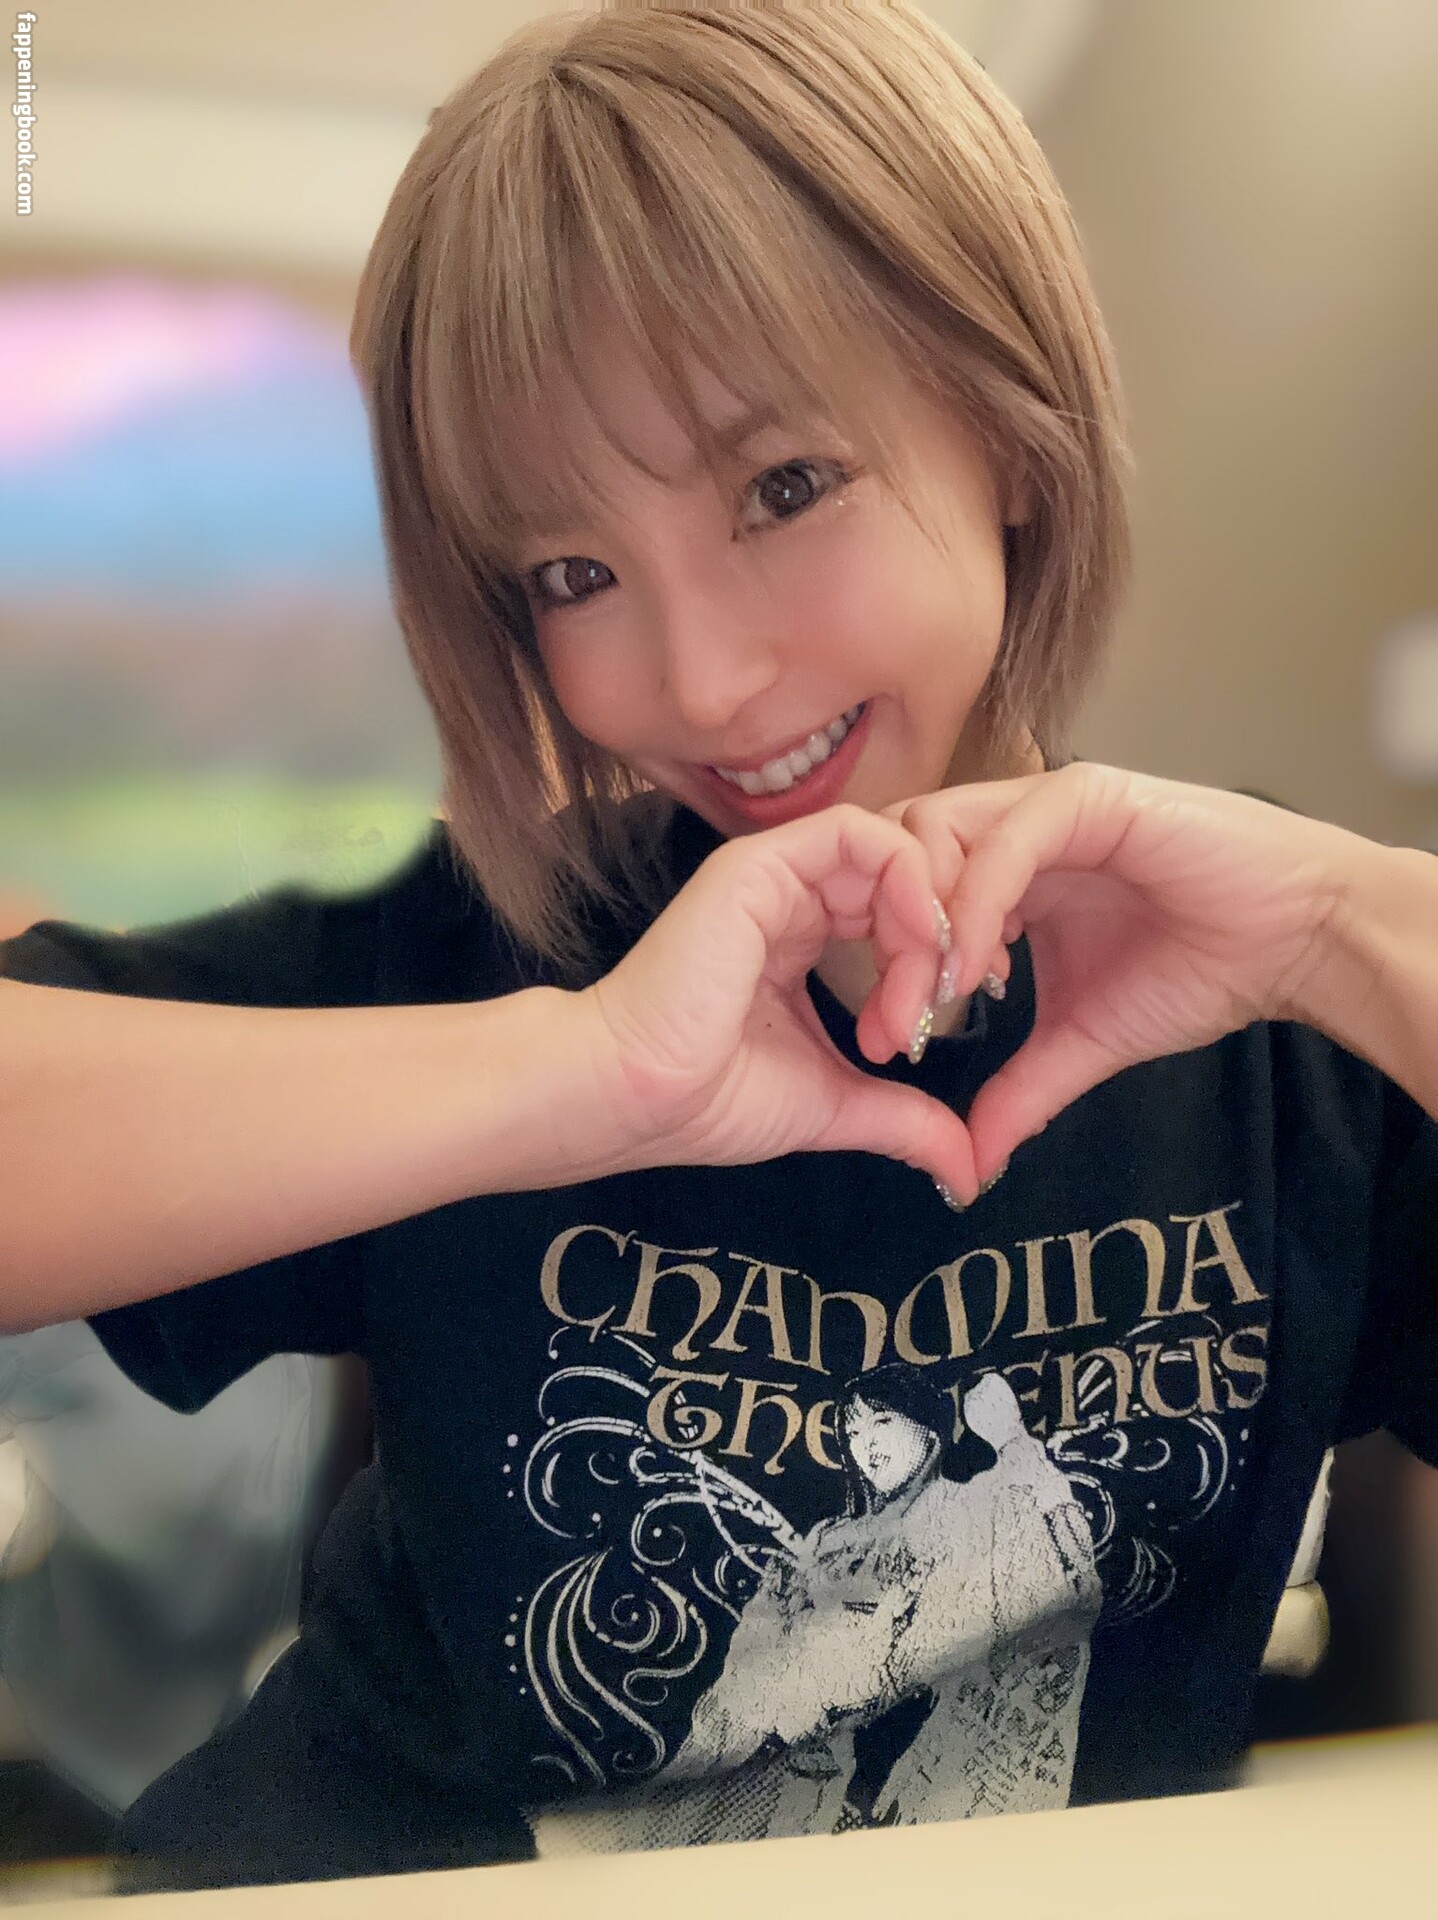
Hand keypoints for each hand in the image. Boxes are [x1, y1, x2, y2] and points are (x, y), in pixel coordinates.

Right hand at [579, 803, 976, 1199]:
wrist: (637, 1097)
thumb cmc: (710, 1101)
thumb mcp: (835, 1106)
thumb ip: (904, 1121)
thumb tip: (968, 1171)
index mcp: (798, 937)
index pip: (893, 908)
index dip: (937, 951)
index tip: (946, 1018)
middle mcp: (789, 897)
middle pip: (903, 878)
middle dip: (946, 936)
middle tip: (950, 1002)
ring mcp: (774, 875)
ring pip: (894, 852)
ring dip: (929, 921)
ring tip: (918, 998)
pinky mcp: (761, 866)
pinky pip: (860, 834)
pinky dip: (909, 882)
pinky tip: (912, 950)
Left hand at [884, 763, 1373, 1179]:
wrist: (1298, 942)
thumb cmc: (1200, 969)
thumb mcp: (1087, 1039)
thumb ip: (1021, 1089)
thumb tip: (968, 1164)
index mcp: (1004, 869)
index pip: (903, 891)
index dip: (882, 961)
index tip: (886, 1041)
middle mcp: (1014, 825)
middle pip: (899, 854)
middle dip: (883, 941)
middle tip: (893, 1024)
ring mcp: (1047, 804)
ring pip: (937, 834)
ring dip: (921, 921)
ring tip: (932, 999)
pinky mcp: (1088, 796)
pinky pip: (1006, 842)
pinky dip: (977, 905)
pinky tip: (976, 970)